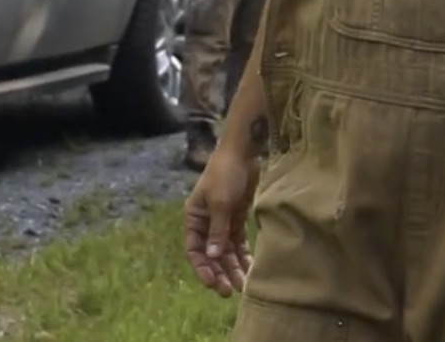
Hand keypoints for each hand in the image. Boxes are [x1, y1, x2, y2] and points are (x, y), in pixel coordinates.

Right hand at [184, 148, 260, 296]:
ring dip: (233, 267)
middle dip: (220, 272)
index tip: (212, 283)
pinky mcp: (237, 218)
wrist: (243, 152)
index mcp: (194, 218)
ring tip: (243, 285)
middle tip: (230, 291)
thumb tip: (213, 256)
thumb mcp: (220, 203)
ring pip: (226, 251)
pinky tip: (250, 268)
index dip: (202, 268)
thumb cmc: (225, 174)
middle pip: (211, 254)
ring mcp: (222, 221)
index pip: (194, 250)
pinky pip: (238, 242)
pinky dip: (243, 255)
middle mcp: (206, 223)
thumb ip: (217, 231)